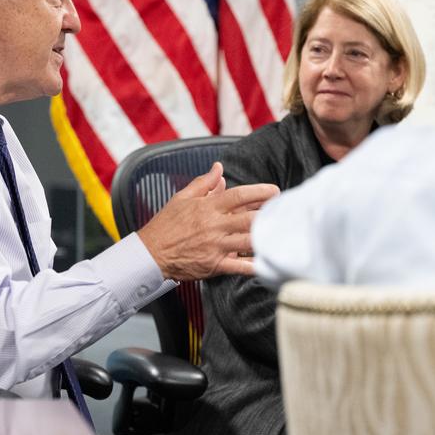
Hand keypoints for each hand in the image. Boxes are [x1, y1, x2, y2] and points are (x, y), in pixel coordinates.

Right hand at [136, 162, 277, 280]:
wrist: (151, 253)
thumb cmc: (166, 225)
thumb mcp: (182, 197)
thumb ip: (203, 182)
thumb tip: (219, 168)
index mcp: (208, 207)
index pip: (239, 195)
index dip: (260, 191)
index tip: (274, 190)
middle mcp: (214, 226)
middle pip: (250, 219)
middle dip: (270, 214)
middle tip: (283, 210)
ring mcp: (216, 247)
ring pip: (248, 241)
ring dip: (267, 237)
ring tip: (281, 232)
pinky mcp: (215, 265)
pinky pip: (240, 266)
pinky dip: (256, 265)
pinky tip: (269, 261)